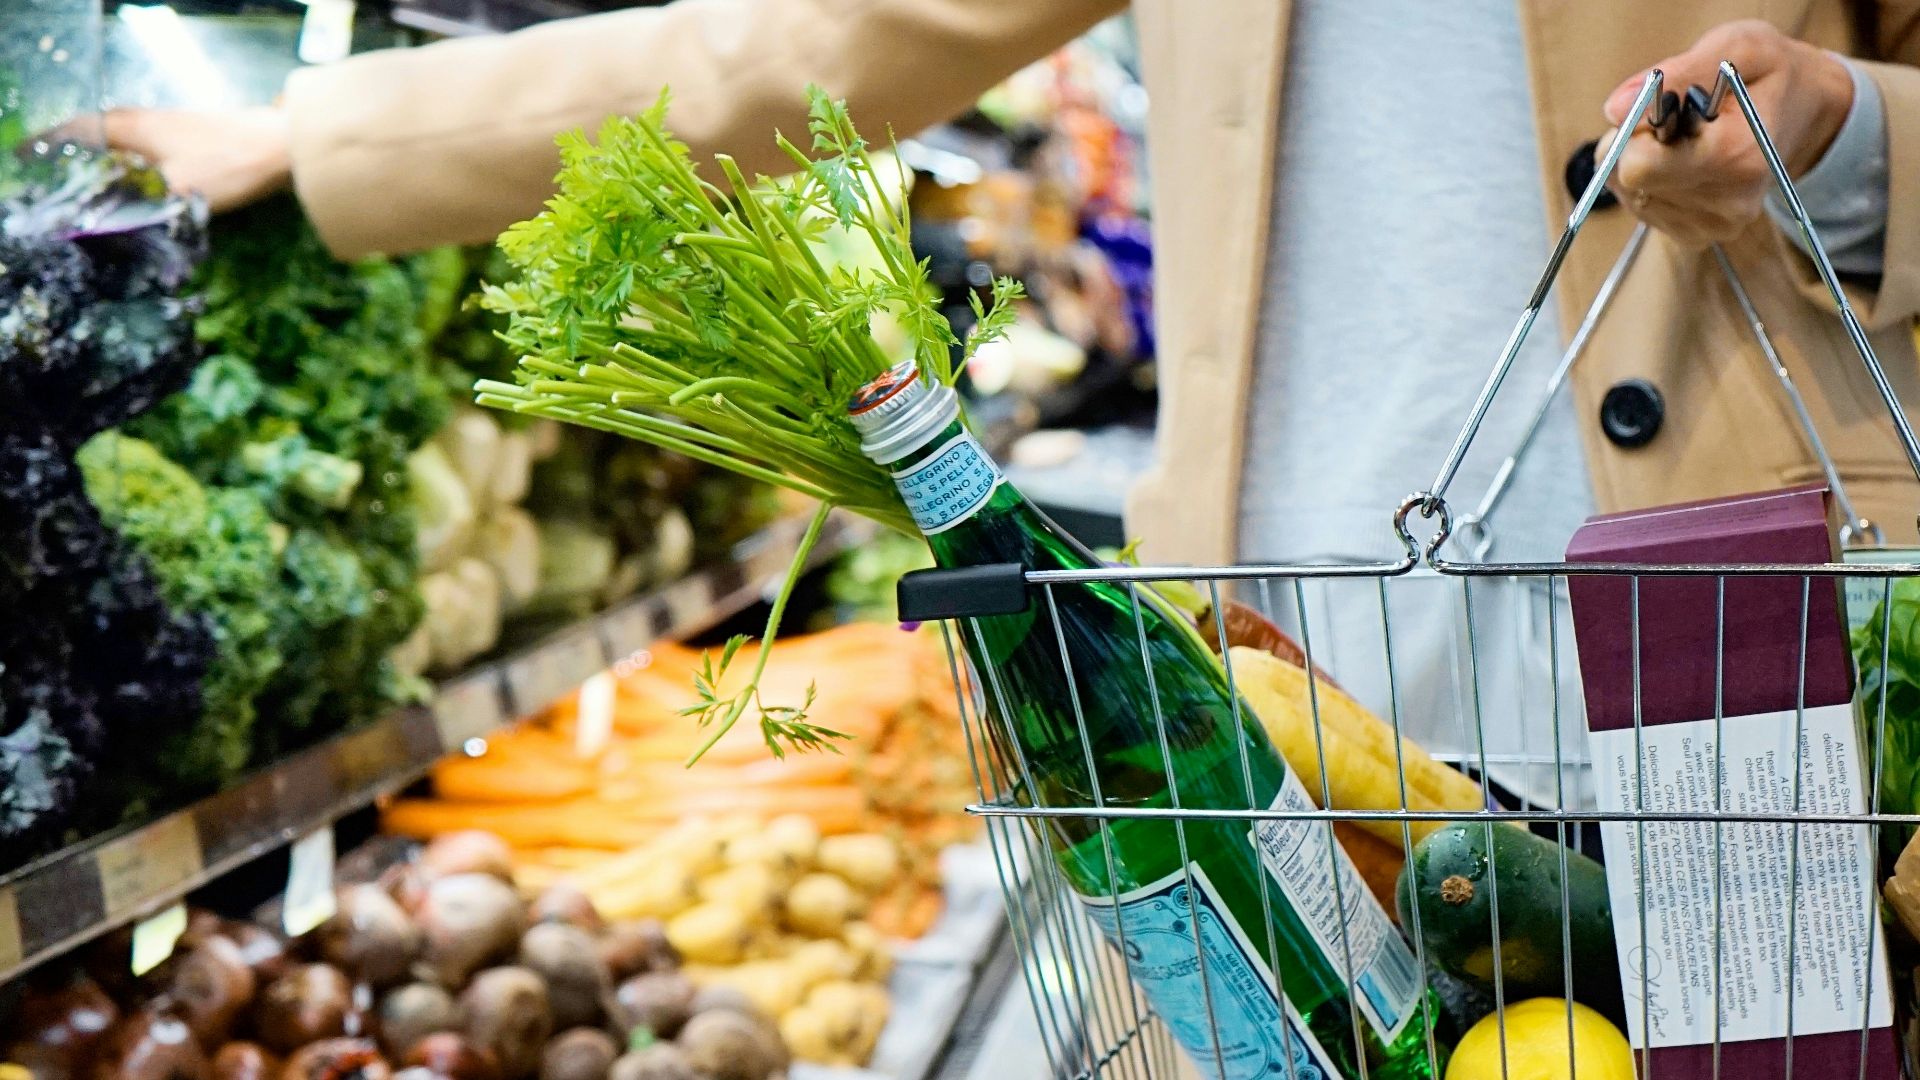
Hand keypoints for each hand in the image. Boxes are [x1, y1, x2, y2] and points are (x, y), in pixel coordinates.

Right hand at [47, 106, 292, 213]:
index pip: (81, 129)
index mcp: (136, 127)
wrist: (284, 146)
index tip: (39, 158)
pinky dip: (140, 159)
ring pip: (130, 137)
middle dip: (82, 151)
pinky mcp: (197, 134)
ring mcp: (175, 123)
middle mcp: (150, 118)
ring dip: (113, 155)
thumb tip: (108, 224)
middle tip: (67, 172)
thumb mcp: (177, 194)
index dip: (56, 144)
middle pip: (103, 130)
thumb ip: (140, 208)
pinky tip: (146, 178)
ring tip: (100, 180)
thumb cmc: (229, 166)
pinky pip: (154, 144)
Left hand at [1599, 20, 1852, 247]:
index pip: (1638, 166)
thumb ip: (1677, 74)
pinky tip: (1683, 163)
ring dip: (1644, 162)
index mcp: (1737, 156)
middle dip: (1635, 144)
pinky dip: (1650, 182)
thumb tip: (1615, 109)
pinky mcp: (1699, 236)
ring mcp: (1714, 225)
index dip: (1636, 131)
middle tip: (1675, 121)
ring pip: (1630, 195)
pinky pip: (1643, 209)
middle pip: (1628, 182)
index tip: (1665, 108)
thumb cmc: (1767, 75)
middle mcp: (1728, 203)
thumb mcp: (1736, 48)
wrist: (1804, 111)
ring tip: (1685, 139)